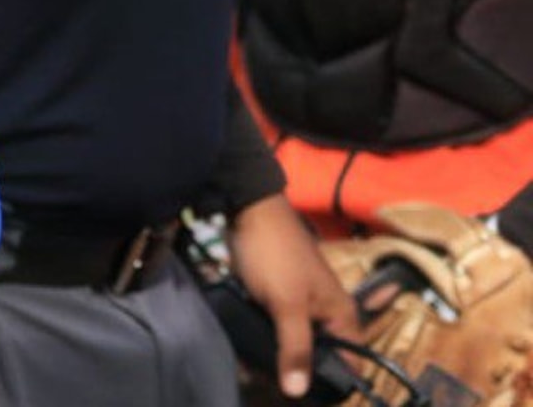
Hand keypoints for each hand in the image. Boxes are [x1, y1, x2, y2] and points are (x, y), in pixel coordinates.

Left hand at [229, 193, 357, 399]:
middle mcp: (328, 314)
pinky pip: (277, 329)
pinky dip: (265, 339)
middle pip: (320, 356)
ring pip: (295, 343)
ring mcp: (302, 306)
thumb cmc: (275, 257)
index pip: (351, 363)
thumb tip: (299, 393)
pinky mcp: (278, 299)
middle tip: (272, 386)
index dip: (333, 383)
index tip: (304, 398)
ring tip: (253, 371)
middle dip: (297, 372)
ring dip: (277, 357)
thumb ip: (295, 348)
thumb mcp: (287, 306)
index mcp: (343, 316)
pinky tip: (246, 352)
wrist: (248, 211)